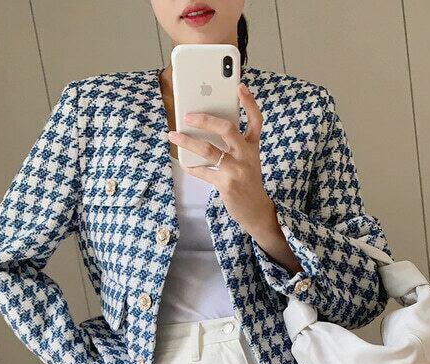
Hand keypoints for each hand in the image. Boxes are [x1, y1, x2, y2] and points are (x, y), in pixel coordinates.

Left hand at [167, 82, 277, 238]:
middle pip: (228, 129)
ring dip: (188, 141)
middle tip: (188, 115)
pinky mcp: (226, 184)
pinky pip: (203, 171)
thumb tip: (204, 129)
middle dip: (206, 119)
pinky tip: (183, 162)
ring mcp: (237, 170)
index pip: (256, 120)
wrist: (255, 210)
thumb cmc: (247, 181)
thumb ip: (233, 144)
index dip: (249, 102)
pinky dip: (190, 166)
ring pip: (209, 150)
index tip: (239, 86)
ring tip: (173, 135)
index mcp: (253, 146)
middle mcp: (246, 155)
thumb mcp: (247, 160)